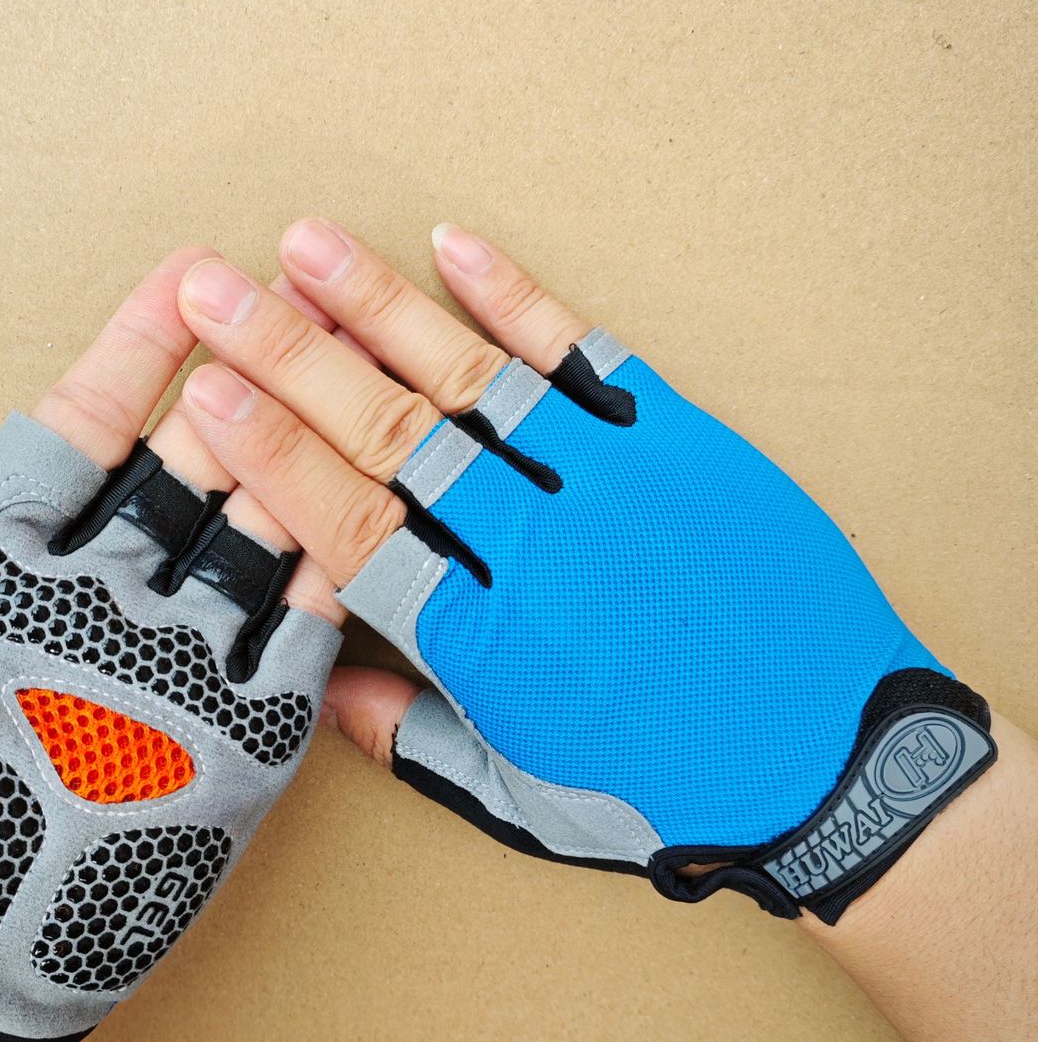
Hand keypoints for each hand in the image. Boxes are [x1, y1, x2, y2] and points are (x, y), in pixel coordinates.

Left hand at [0, 252, 340, 1041]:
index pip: (80, 431)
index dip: (133, 351)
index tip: (185, 274)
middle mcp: (92, 608)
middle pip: (189, 466)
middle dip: (251, 378)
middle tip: (314, 296)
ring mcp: (168, 676)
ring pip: (257, 541)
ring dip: (308, 461)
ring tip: (367, 376)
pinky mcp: (231, 751)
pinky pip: (300, 652)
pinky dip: (344, 583)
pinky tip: (385, 516)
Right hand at [174, 219, 995, 924]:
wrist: (835, 764)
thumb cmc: (672, 791)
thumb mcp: (524, 795)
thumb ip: (409, 735)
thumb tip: (316, 687)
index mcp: (488, 645)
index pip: (353, 530)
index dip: (272, 459)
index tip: (206, 396)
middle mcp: (541, 552)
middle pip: (391, 438)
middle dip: (290, 359)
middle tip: (213, 293)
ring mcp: (614, 487)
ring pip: (475, 380)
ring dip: (382, 308)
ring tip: (304, 246)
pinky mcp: (682, 445)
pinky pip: (586, 357)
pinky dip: (516, 300)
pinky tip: (453, 248)